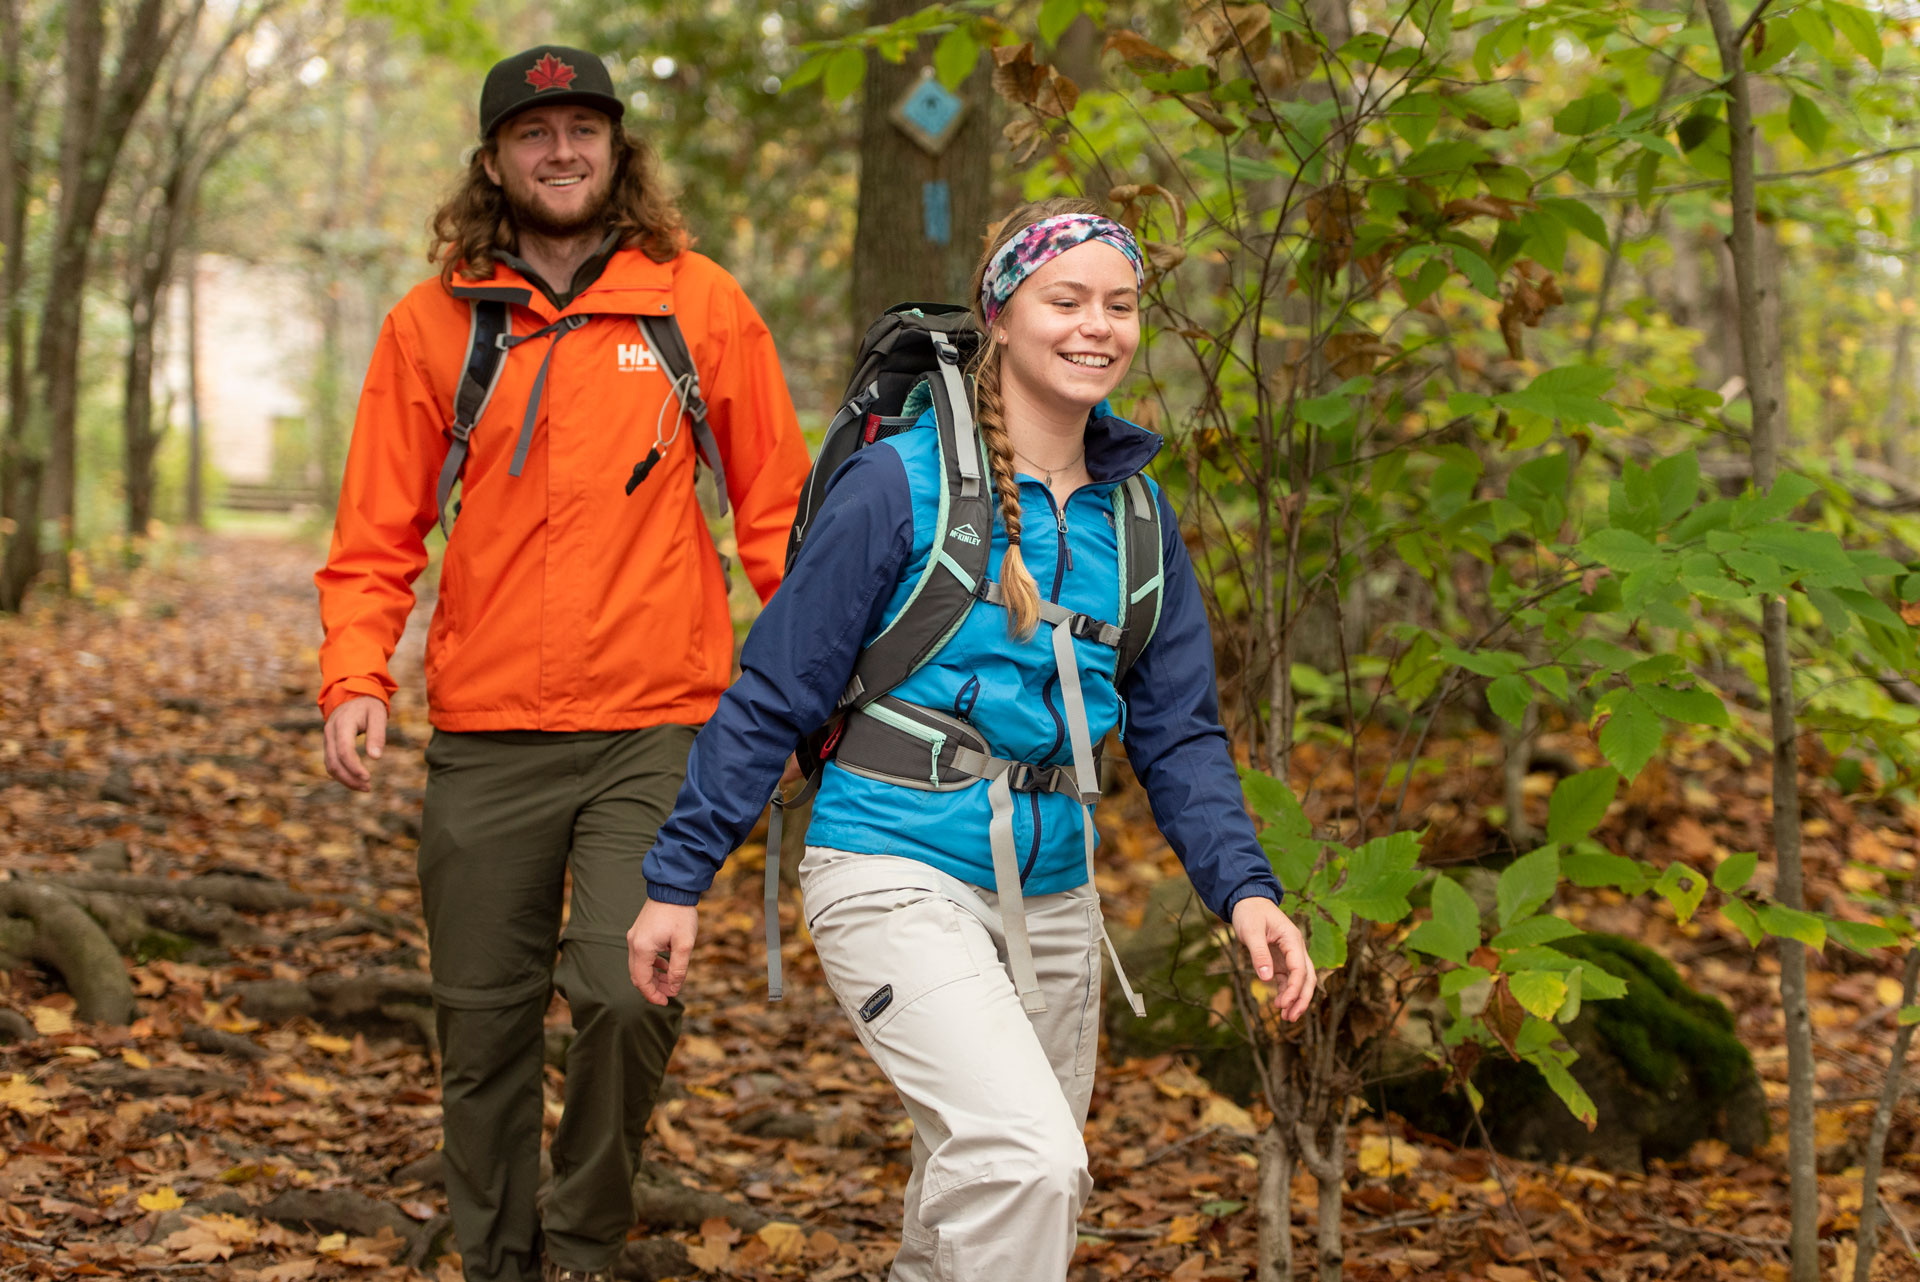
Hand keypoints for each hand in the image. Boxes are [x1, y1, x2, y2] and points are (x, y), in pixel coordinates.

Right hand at [323, 695, 387, 791]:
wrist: (352, 694)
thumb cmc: (368, 705)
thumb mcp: (378, 715)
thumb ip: (377, 735)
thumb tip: (375, 758)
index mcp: (343, 724)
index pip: (344, 750)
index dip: (354, 767)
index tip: (367, 778)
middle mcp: (330, 732)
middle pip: (334, 762)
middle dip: (349, 778)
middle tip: (368, 787)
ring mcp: (327, 739)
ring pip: (330, 765)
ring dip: (345, 779)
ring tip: (364, 787)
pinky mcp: (328, 744)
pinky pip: (331, 763)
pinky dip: (342, 774)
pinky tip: (356, 780)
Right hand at [627, 899, 698, 1004]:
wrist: (673, 888)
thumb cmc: (680, 914)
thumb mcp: (684, 944)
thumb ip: (678, 969)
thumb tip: (674, 988)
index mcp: (642, 948)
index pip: (642, 981)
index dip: (653, 995)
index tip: (666, 1002)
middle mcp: (634, 943)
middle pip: (637, 975)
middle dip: (653, 987)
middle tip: (669, 994)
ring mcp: (634, 936)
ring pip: (639, 966)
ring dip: (653, 976)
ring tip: (670, 981)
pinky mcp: (638, 932)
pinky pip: (641, 955)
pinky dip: (652, 964)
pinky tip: (666, 965)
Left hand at [1231, 896, 1316, 1021]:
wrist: (1247, 901)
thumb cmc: (1250, 913)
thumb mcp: (1251, 931)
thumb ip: (1259, 954)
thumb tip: (1266, 979)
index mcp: (1293, 939)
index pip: (1300, 968)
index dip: (1294, 988)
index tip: (1282, 1003)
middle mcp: (1296, 948)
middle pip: (1307, 977)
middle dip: (1302, 999)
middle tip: (1290, 1017)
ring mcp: (1290, 955)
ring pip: (1300, 980)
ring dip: (1295, 998)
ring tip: (1286, 1017)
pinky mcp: (1281, 960)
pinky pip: (1289, 979)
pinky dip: (1286, 992)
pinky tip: (1280, 1005)